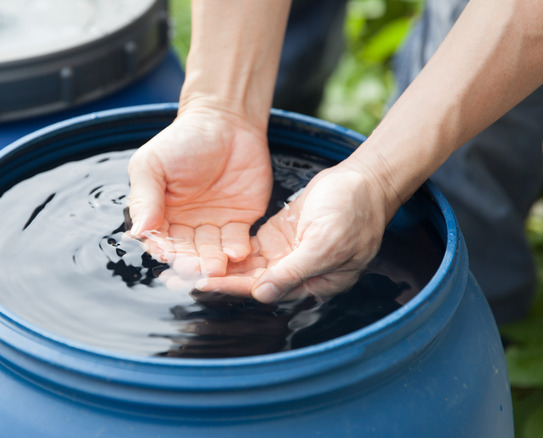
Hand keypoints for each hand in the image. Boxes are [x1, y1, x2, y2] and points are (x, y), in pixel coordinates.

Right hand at [127, 107, 272, 277]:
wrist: (226, 120)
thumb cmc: (183, 139)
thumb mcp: (153, 164)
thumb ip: (144, 197)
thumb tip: (138, 231)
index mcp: (160, 214)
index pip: (159, 239)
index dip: (163, 248)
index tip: (167, 254)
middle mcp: (186, 225)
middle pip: (186, 252)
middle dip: (190, 262)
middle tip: (195, 269)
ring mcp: (213, 225)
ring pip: (211, 252)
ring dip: (213, 261)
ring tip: (217, 266)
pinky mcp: (240, 221)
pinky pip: (237, 242)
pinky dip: (237, 250)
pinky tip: (237, 254)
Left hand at [195, 163, 393, 301]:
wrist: (365, 180)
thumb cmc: (354, 210)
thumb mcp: (326, 243)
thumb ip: (294, 270)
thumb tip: (262, 294)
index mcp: (312, 283)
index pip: (264, 289)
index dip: (231, 287)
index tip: (200, 284)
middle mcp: (296, 275)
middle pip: (249, 281)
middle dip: (215, 280)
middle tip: (177, 278)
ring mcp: (286, 256)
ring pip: (246, 267)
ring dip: (216, 266)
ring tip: (182, 265)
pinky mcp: (278, 238)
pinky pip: (249, 249)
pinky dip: (228, 250)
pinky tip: (201, 247)